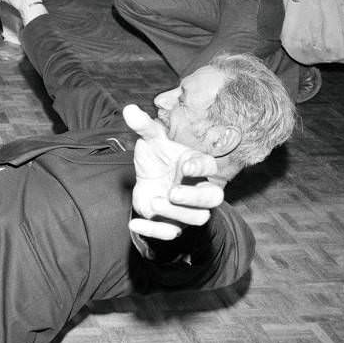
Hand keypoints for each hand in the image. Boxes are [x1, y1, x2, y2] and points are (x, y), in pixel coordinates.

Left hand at [123, 104, 224, 240]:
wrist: (149, 182)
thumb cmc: (157, 159)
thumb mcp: (150, 141)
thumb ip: (143, 126)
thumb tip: (129, 109)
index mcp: (195, 165)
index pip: (209, 167)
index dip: (200, 168)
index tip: (184, 167)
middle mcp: (197, 189)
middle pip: (214, 199)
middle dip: (195, 198)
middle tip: (172, 192)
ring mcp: (187, 209)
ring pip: (198, 218)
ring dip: (176, 213)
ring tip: (154, 201)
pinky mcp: (172, 223)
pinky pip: (171, 234)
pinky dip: (154, 231)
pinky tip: (134, 223)